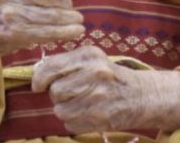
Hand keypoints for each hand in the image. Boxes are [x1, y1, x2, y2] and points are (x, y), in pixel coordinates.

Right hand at [0, 0, 84, 76]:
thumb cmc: (11, 1)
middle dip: (66, 4)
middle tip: (75, 11)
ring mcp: (8, 11)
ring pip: (48, 15)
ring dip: (68, 20)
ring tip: (79, 22)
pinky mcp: (12, 32)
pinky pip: (45, 32)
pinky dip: (64, 33)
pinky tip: (76, 33)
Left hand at [32, 46, 179, 132]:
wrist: (143, 96)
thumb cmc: (112, 77)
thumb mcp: (93, 60)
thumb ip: (66, 63)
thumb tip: (36, 74)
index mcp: (89, 56)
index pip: (50, 67)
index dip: (39, 78)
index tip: (38, 84)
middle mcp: (93, 73)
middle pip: (54, 91)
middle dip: (59, 95)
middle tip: (74, 92)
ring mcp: (97, 97)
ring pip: (60, 110)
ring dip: (67, 110)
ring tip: (83, 103)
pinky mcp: (100, 117)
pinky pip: (70, 124)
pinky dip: (76, 122)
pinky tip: (90, 113)